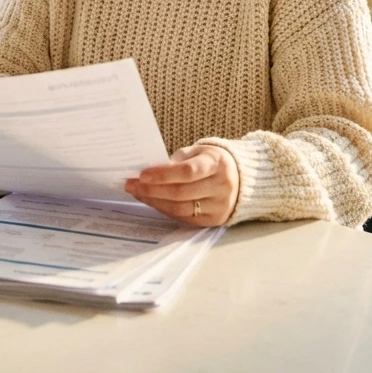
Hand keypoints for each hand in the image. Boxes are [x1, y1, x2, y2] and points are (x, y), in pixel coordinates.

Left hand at [124, 144, 239, 226]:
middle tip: (131, 185)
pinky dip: (165, 210)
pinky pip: (184, 218)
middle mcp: (221, 187)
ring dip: (155, 202)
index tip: (142, 175)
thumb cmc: (212, 161)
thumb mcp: (198, 151)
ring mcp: (219, 207)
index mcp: (217, 164)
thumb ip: (177, 160)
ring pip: (180, 209)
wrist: (240, 178)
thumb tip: (149, 172)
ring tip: (137, 193)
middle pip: (181, 193)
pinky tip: (152, 201)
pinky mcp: (214, 221)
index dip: (163, 175)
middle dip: (152, 190)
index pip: (188, 172)